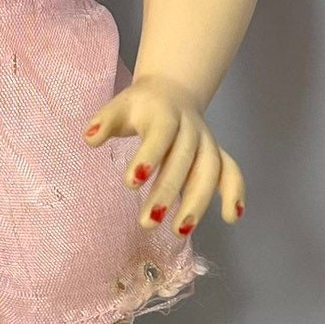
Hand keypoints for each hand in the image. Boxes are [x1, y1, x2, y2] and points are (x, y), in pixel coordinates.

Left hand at [84, 76, 244, 237]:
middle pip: (184, 160)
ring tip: (180, 231)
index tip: (131, 183)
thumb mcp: (120, 107)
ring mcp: (206, 142)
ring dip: (198, 201)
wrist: (172, 91)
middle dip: (168, 192)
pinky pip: (231, 171)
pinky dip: (235, 192)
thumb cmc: (141, 107)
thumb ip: (105, 122)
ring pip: (209, 171)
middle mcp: (190, 128)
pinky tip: (231, 218)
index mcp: (165, 114)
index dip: (149, 156)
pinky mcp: (217, 154)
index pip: (160, 135)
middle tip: (148, 222)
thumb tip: (89, 138)